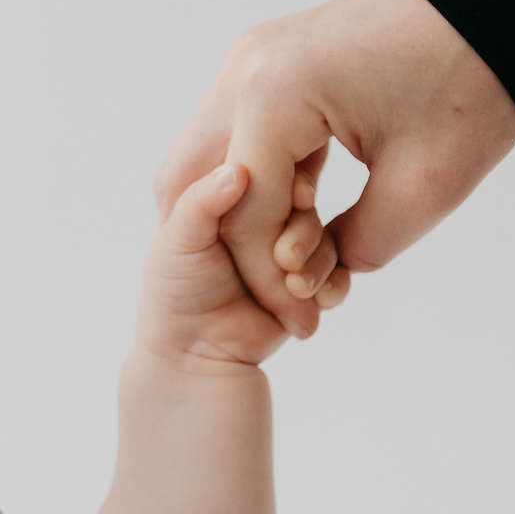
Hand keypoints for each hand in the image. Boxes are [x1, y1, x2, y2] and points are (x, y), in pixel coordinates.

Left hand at [137, 158, 328, 371]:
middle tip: (295, 242)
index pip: (265, 158)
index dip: (284, 171)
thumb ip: (201, 202)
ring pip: (323, 230)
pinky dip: (333, 282)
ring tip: (295, 282)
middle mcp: (262, 210)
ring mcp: (289, 242)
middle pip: (302, 192)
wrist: (198, 356)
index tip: (297, 192)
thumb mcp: (179, 242)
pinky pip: (339, 269)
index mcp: (227, 190)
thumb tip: (238, 168)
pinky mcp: (311, 274)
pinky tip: (318, 298)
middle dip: (304, 218)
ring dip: (317, 255)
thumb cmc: (175, 294)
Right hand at [155, 0, 514, 337]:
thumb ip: (354, 248)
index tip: (309, 317)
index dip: (272, 278)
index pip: (246, 212)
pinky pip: (236, 132)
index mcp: (274, 95)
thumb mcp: (422, 190)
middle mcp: (246, 70)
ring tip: (306, 244)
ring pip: (206, 159)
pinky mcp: (270, 57)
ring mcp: (252, 57)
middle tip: (288, 287)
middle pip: (191, 183)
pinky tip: (305, 206)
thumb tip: (312, 277)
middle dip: (236, 248)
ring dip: (244, 212)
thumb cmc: (474, 85)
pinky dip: (258, 178)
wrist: (504, 1)